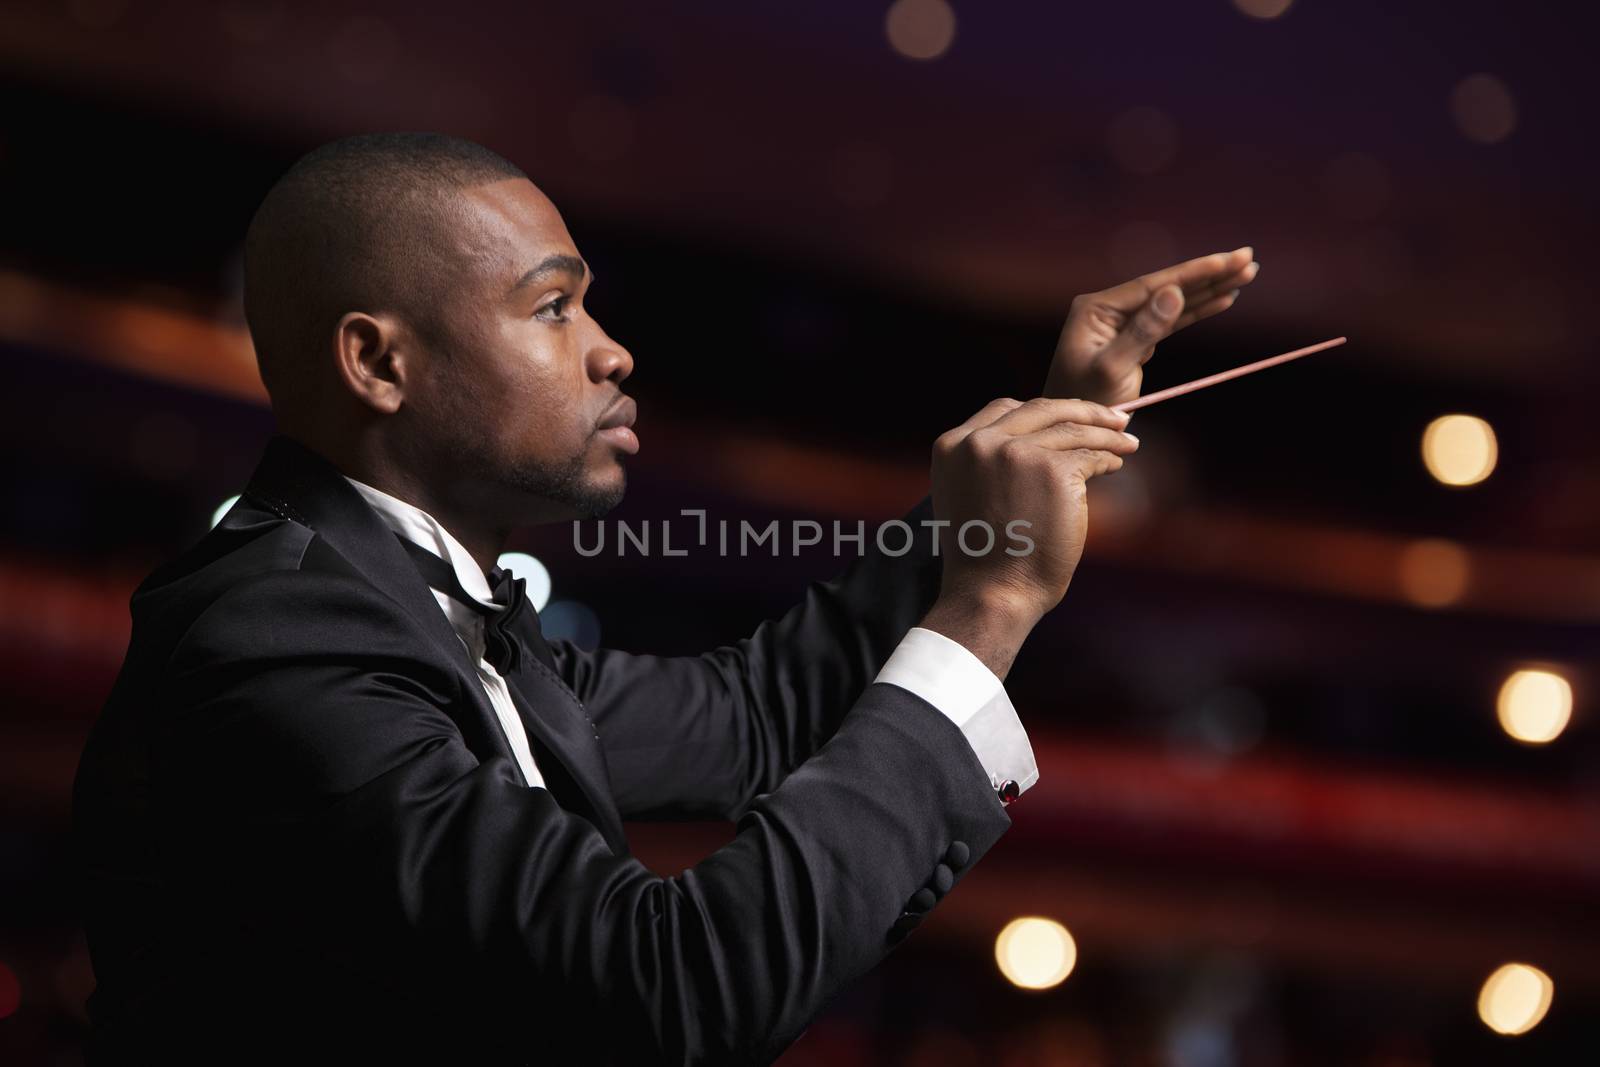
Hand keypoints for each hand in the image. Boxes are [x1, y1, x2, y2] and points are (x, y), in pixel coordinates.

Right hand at [923, 397, 1138, 675]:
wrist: (992, 593)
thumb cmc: (984, 558)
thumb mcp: (967, 495)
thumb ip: (987, 463)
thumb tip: (1036, 440)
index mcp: (953, 445)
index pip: (1004, 408)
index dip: (1041, 412)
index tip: (1067, 416)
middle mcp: (981, 442)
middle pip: (1042, 409)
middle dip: (1083, 411)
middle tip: (1114, 419)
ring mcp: (1017, 453)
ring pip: (1073, 430)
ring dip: (1106, 435)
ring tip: (1127, 443)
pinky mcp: (1053, 469)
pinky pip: (1090, 455)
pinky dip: (1109, 458)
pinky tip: (1116, 465)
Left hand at [1045, 246, 1259, 406]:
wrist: (1077, 430)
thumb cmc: (1085, 401)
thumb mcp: (1113, 368)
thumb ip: (1142, 331)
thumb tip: (1173, 293)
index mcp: (1096, 309)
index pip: (1152, 285)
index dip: (1193, 272)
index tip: (1227, 260)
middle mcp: (1109, 309)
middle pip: (1167, 287)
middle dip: (1209, 273)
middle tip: (1247, 258)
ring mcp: (1122, 323)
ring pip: (1174, 302)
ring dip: (1210, 288)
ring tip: (1247, 273)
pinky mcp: (1136, 339)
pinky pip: (1172, 321)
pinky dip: (1199, 310)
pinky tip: (1225, 298)